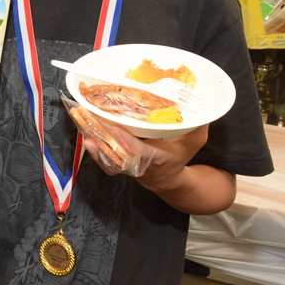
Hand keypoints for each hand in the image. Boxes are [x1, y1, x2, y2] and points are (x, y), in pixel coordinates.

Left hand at [81, 116, 206, 183]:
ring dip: (91, 133)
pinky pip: (100, 156)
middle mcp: (135, 162)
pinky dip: (91, 145)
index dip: (125, 141)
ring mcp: (122, 163)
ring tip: (80, 115)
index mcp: (154, 158)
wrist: (166, 179)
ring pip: (103, 152)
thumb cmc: (180, 156)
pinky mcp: (114, 161)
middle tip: (87, 113)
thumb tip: (204, 105)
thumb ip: (198, 126)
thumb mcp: (194, 142)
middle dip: (100, 133)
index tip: (116, 127)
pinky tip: (83, 131)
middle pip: (113, 150)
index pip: (137, 151)